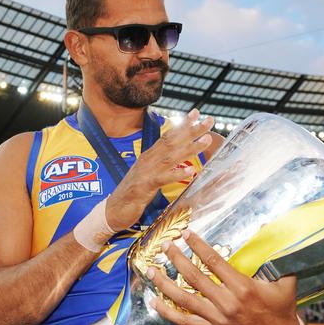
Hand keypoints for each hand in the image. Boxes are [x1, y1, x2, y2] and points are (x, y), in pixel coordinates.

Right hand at [106, 109, 213, 231]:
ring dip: (190, 147)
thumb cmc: (132, 193)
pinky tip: (191, 171)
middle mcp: (148, 159)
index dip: (183, 125)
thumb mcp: (149, 175)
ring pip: (171, 156)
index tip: (197, 114)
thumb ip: (161, 164)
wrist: (113, 210)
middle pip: (173, 141)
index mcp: (150, 156)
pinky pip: (163, 178)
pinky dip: (177, 173)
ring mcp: (146, 172)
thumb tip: (176, 157)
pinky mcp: (144, 186)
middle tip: (210, 120)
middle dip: (192, 130)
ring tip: (206, 140)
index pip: (168, 136)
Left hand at [148, 230, 298, 324]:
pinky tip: (155, 302)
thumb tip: (270, 230)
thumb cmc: (282, 310)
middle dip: (177, 258)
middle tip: (165, 245)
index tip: (186, 233)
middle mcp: (226, 302)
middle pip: (194, 276)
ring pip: (184, 299)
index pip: (214, 261)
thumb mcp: (285, 283)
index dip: (198, 245)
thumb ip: (278, 259)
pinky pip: (185, 322)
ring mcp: (217, 319)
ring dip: (165, 283)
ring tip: (150, 270)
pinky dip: (168, 312)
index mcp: (243, 287)